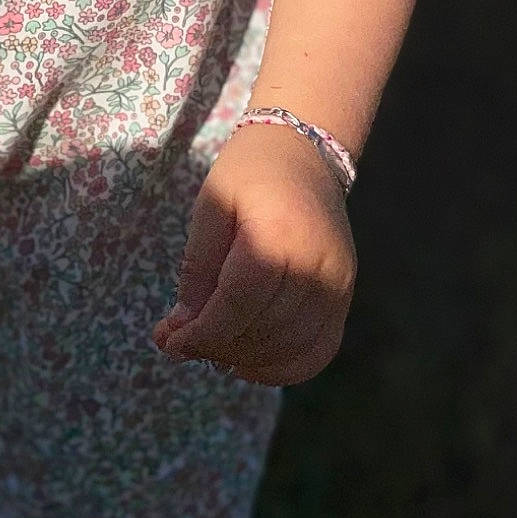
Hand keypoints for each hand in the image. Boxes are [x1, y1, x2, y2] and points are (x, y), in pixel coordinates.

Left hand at [152, 122, 355, 384]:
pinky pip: (320, 350)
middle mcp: (317, 264)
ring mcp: (338, 283)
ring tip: (211, 347)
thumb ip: (198, 269)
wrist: (305, 150)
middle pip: (265, 330)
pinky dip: (284, 367)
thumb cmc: (249, 172)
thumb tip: (179, 330)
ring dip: (245, 359)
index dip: (203, 331)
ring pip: (291, 347)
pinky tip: (249, 362)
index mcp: (279, 232)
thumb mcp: (212, 206)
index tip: (170, 342)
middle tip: (183, 344)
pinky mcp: (346, 294)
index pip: (239, 302)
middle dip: (217, 346)